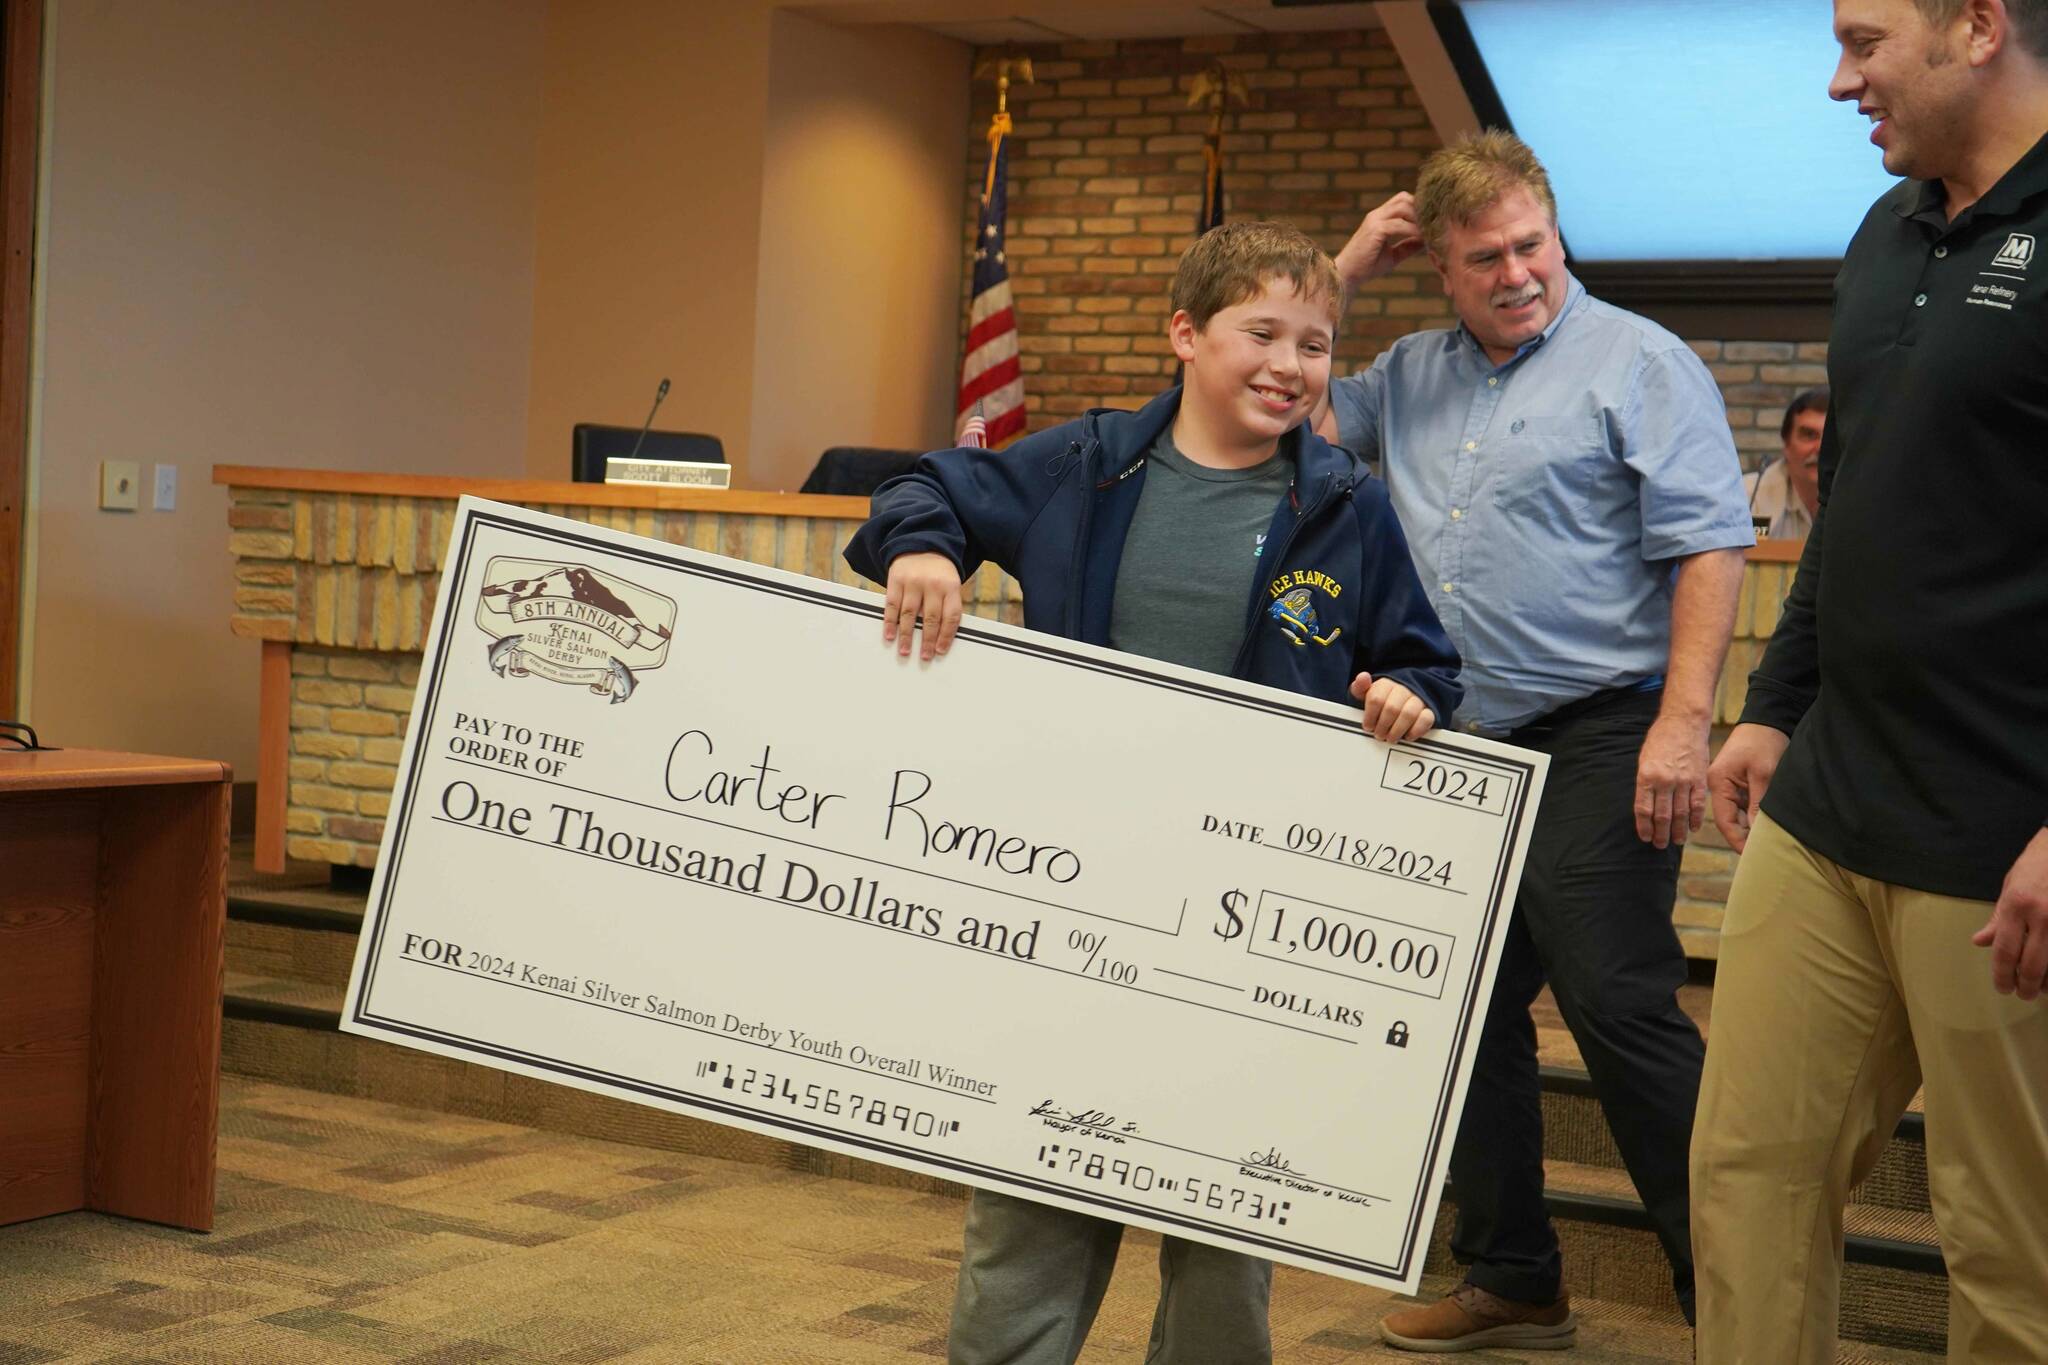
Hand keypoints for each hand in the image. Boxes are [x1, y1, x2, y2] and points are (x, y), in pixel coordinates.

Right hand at [882, 552, 961, 660]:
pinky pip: (892, 605)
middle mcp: (932, 584)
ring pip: (909, 614)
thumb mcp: (950, 584)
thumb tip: (941, 637)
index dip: (946, 636)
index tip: (940, 651)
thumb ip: (947, 605)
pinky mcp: (896, 580)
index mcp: (950, 586)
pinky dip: (890, 622)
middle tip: (924, 656)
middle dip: (927, 640)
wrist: (920, 543)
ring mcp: (913, 582)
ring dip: (906, 636)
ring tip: (905, 651)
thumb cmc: (938, 572)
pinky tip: (890, 635)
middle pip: (931, 617)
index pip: (951, 616)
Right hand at [1334, 192, 1425, 288]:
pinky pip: (1400, 225)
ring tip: (1430, 232)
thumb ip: (1408, 246)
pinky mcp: (1375, 230)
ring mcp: (1375, 221)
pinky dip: (1413, 231)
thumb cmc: (1367, 267)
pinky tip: (1422, 240)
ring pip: (1404, 207)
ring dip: (1419, 218)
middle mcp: (1377, 215)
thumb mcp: (1393, 255)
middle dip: (1421, 209)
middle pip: (1405, 198)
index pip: (1403, 200)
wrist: (1347, 276)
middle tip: (1433, 225)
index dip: (1418, 208)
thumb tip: (1427, 241)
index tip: (1432, 221)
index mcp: (1380, 217)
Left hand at [1351, 673, 1435, 742]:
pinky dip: (1416, 730)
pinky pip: (1426, 719)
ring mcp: (1417, 700)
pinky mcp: (1428, 711)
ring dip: (1397, 730)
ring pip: (1409, 714)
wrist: (1399, 701)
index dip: (1370, 716)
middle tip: (1379, 735)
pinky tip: (1407, 736)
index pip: (1376, 699)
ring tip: (1390, 737)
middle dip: (1383, 725)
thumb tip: (1363, 677)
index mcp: (1385, 685)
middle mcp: (1403, 690)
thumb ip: (1359, 687)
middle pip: (1392, 708)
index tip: (1368, 726)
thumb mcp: (1364, 694)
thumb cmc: (1379, 701)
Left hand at [1634, 713, 1709, 848]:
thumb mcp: (1644, 759)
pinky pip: (1698, 804)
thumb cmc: (1660, 740)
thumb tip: (1646, 807)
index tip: (1645, 837)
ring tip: (1675, 841)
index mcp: (1646, 776)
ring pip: (1681, 813)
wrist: (1684, 722)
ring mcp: (1684, 781)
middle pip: (1662, 815)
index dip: (1644, 826)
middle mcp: (1665, 780)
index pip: (1643, 809)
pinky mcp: (1700, 779)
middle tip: (1659, 845)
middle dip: (1660, 833)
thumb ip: (1645, 783)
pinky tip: (1692, 828)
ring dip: (1678, 831)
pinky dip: (1695, 819)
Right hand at [1705, 722, 1789, 851]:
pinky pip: (1745, 806)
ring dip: (1751, 827)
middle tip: (1763, 854)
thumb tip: (1754, 833)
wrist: (1768, 720)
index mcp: (1717, 783)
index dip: (1737, 840)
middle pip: (1729, 820)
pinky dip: (1755, 816)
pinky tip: (1767, 826)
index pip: (1724, 821)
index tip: (1751, 856)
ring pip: (1738, 815)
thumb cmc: (1763, 743)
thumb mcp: (1763, 774)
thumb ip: (1757, 804)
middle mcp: (1719, 787)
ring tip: (1767, 843)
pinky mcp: (1740, 784)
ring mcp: (1729, 786)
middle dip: (1745, 837)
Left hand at [1973, 829, 2047, 1001]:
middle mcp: (2042, 916)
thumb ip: (1998, 919)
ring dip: (2047, 984)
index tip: (2003, 988)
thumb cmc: (2035, 868)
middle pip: (2032, 965)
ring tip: (2040, 988)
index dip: (2002, 975)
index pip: (2004, 951)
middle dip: (2025, 986)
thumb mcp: (2009, 888)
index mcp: (2016, 906)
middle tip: (2022, 994)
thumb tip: (1981, 942)